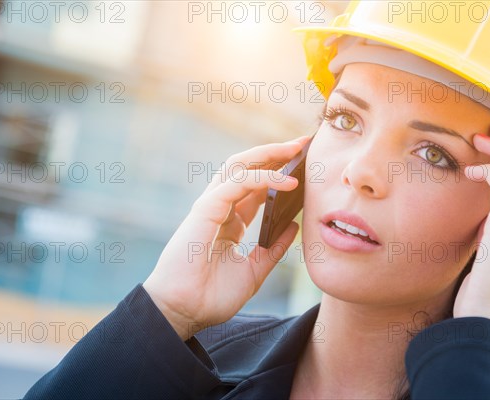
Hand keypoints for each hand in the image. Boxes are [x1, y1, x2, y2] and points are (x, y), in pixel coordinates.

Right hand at [143, 135, 311, 339]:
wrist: (184, 314)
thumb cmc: (211, 296)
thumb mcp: (254, 271)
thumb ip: (273, 249)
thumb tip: (294, 226)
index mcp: (229, 221)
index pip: (255, 186)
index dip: (278, 172)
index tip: (304, 163)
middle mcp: (220, 209)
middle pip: (247, 168)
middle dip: (275, 153)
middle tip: (303, 143)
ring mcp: (211, 207)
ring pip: (238, 166)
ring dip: (269, 154)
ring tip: (297, 148)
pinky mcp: (205, 211)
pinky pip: (236, 184)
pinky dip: (262, 178)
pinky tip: (286, 181)